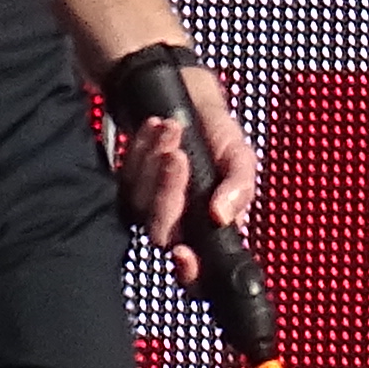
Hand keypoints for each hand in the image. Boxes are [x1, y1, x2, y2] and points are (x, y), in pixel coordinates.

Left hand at [107, 49, 261, 273]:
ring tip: (172, 129)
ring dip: (155, 162)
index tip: (185, 253)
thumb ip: (241, 187)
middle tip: (178, 156)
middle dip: (169, 193)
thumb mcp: (241, 155)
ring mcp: (149, 205)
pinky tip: (156, 127)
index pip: (198, 272)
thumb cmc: (216, 132)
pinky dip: (142, 148)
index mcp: (209, 228)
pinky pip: (126, 176)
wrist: (187, 95)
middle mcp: (177, 222)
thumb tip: (223, 216)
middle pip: (162, 231)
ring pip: (141, 202)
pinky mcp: (127, 183)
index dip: (191, 272)